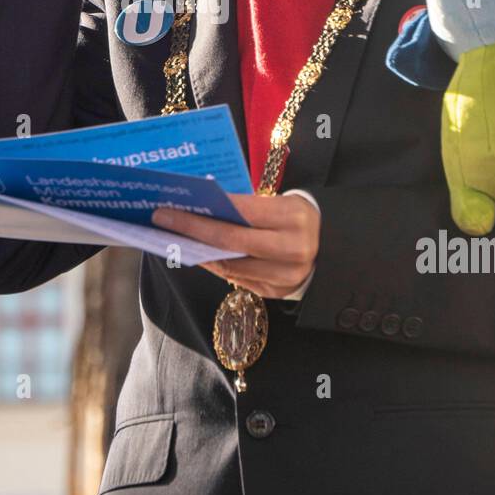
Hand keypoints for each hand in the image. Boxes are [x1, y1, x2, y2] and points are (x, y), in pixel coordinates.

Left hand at [151, 192, 319, 297]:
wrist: (331, 244)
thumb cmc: (294, 215)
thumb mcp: (279, 201)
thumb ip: (245, 206)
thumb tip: (198, 208)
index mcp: (294, 217)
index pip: (240, 214)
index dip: (204, 212)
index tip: (171, 207)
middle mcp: (294, 249)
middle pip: (231, 243)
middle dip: (192, 231)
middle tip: (163, 221)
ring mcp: (288, 276)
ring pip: (231, 266)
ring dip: (198, 252)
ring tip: (175, 238)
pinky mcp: (280, 292)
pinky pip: (238, 280)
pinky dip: (215, 266)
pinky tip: (197, 254)